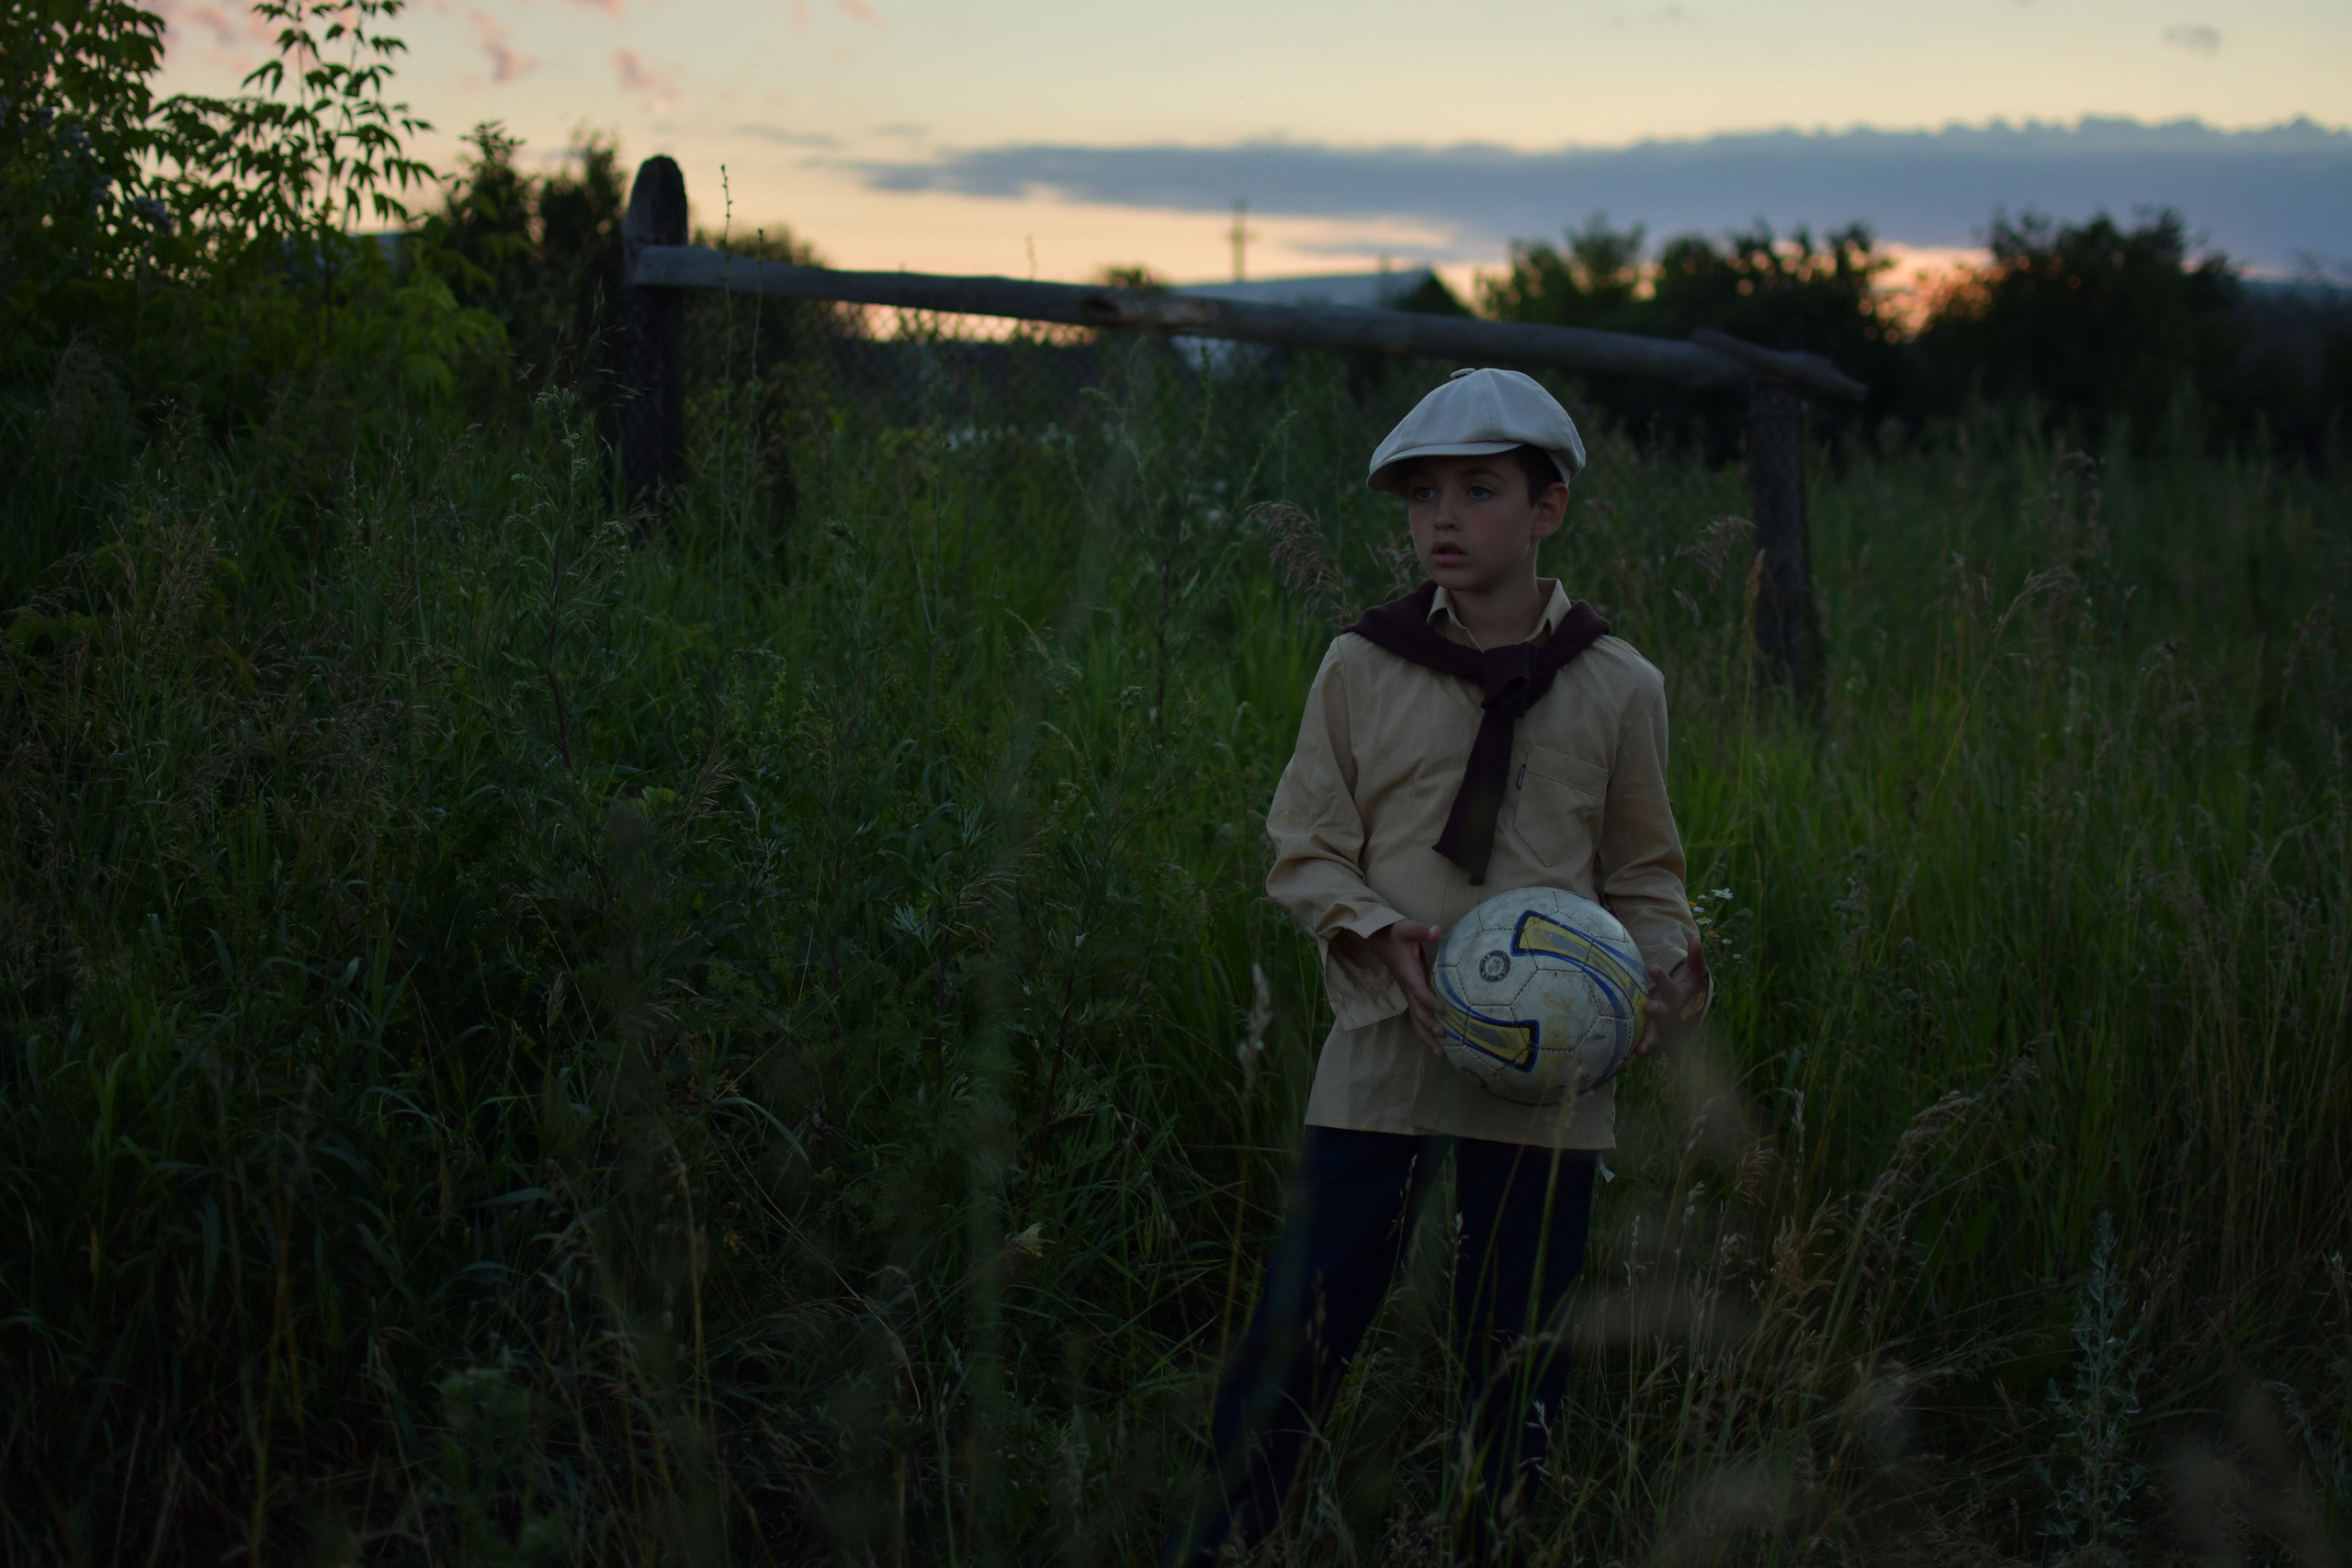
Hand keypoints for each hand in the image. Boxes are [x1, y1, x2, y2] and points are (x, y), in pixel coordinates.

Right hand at [1332, 920, 1447, 1053]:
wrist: (1376, 938)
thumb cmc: (1393, 933)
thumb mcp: (1407, 928)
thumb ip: (1421, 930)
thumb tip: (1437, 930)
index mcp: (1408, 974)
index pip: (1419, 991)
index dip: (1430, 1001)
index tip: (1444, 1011)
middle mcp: (1407, 987)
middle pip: (1417, 1012)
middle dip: (1429, 1027)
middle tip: (1444, 1038)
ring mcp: (1406, 991)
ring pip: (1415, 1018)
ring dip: (1425, 1035)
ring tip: (1439, 1052)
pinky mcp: (1408, 992)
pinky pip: (1415, 1014)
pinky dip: (1423, 1029)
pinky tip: (1432, 1040)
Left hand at [1637, 935, 1709, 1058]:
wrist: (1686, 1006)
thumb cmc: (1688, 983)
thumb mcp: (1695, 969)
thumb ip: (1696, 955)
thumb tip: (1694, 938)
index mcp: (1676, 995)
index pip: (1668, 985)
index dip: (1662, 977)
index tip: (1653, 967)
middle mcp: (1667, 1009)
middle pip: (1662, 1010)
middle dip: (1656, 1010)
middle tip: (1649, 1007)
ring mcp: (1658, 1022)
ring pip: (1653, 1032)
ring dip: (1647, 1040)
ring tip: (1639, 1052)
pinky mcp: (1649, 1029)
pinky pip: (1642, 1041)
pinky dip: (1634, 1053)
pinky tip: (1623, 1064)